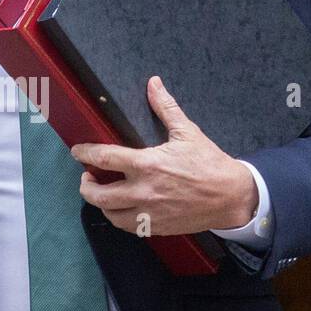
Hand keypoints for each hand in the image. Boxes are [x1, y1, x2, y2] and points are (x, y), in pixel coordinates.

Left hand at [70, 76, 257, 236]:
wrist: (232, 196)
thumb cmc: (209, 163)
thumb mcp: (187, 132)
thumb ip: (166, 108)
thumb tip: (153, 83)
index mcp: (147, 165)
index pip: (104, 159)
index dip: (85, 153)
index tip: (78, 151)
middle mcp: (143, 191)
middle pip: (98, 195)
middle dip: (85, 185)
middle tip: (86, 177)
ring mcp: (149, 212)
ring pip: (110, 214)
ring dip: (101, 204)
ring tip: (101, 193)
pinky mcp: (157, 227)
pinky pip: (128, 227)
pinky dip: (119, 217)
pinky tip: (121, 208)